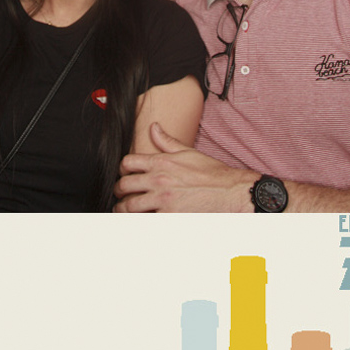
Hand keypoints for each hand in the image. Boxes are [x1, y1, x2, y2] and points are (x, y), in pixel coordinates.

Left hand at [113, 121, 252, 212]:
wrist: (230, 192)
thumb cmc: (211, 173)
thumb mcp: (188, 152)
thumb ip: (166, 141)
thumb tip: (153, 127)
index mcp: (161, 163)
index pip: (128, 163)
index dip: (121, 169)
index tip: (123, 174)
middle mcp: (159, 181)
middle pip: (125, 185)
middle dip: (119, 191)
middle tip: (119, 195)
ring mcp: (163, 201)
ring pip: (131, 207)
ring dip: (123, 209)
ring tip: (123, 211)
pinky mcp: (170, 218)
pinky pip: (147, 221)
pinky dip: (142, 221)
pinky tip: (141, 220)